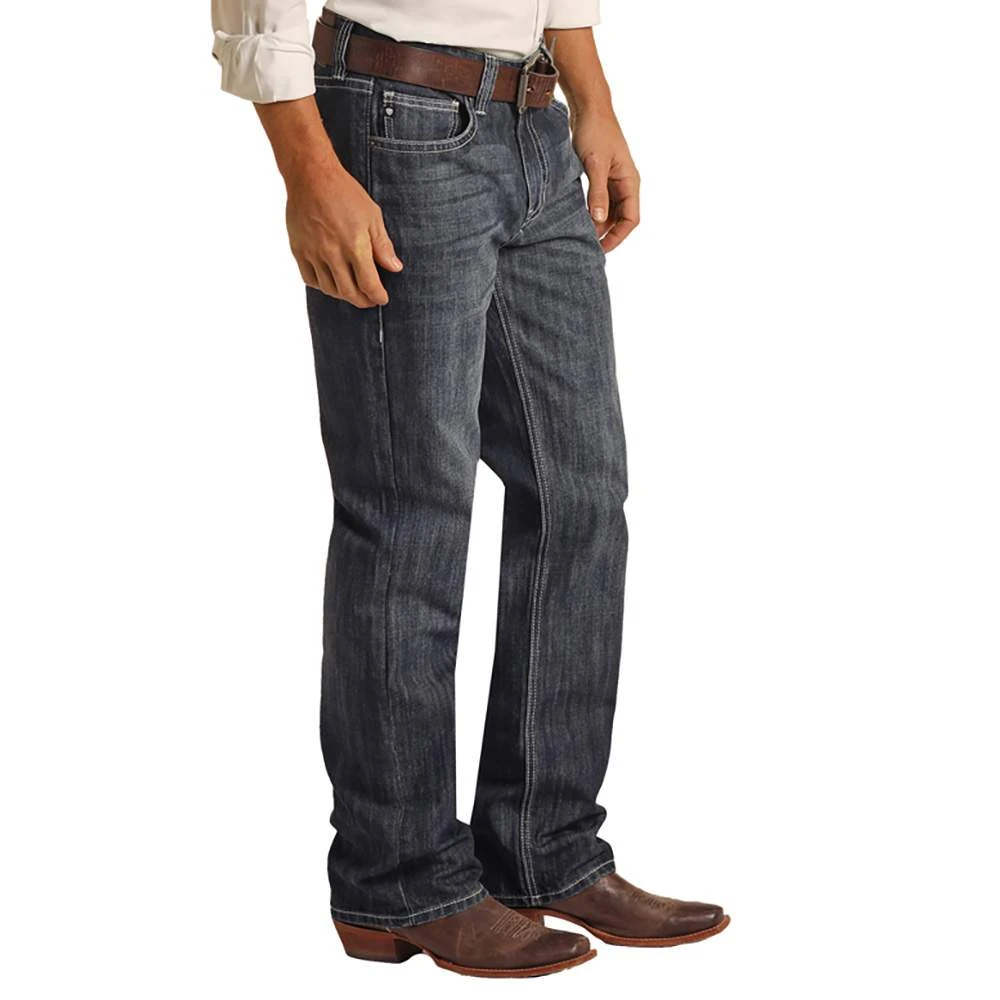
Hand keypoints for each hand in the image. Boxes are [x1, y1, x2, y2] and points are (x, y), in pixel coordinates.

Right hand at [285, 160, 402, 307]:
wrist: (311, 176)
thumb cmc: (345, 193)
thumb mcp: (372, 216)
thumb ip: (383, 245)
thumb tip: (395, 268)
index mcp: (355, 245)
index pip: (369, 284)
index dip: (377, 296)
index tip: (382, 298)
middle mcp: (333, 253)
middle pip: (349, 292)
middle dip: (363, 301)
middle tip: (369, 300)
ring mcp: (313, 253)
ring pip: (329, 289)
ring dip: (343, 295)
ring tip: (352, 291)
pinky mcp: (299, 250)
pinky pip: (310, 279)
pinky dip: (322, 285)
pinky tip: (331, 281)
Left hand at [570, 108, 639, 251]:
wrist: (588, 107)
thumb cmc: (594, 132)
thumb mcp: (594, 164)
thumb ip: (597, 193)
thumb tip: (599, 221)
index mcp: (630, 182)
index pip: (631, 219)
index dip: (617, 237)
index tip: (600, 249)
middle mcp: (625, 183)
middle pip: (620, 219)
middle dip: (606, 233)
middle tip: (586, 245)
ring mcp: (613, 180)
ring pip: (609, 211)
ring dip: (598, 223)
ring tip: (580, 234)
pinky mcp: (601, 176)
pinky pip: (600, 201)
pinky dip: (592, 211)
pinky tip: (578, 218)